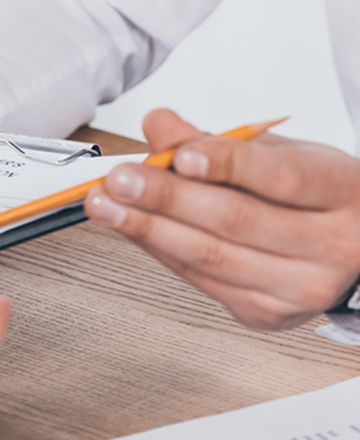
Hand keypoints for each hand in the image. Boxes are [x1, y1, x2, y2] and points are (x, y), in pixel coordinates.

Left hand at [84, 108, 359, 330]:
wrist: (355, 250)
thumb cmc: (317, 195)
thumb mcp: (282, 154)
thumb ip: (220, 141)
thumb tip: (159, 124)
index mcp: (344, 192)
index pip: (283, 178)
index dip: (228, 165)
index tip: (180, 154)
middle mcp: (331, 247)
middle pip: (236, 220)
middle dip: (166, 198)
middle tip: (118, 179)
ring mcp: (301, 289)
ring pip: (210, 257)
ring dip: (147, 228)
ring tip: (105, 205)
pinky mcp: (266, 315)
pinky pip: (199, 279)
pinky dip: (158, 250)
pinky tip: (130, 228)